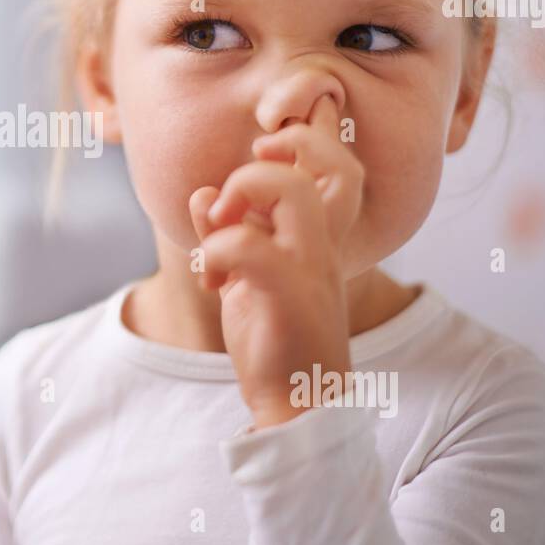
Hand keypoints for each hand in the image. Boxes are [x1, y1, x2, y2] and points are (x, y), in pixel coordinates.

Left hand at [188, 95, 364, 428]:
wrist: (297, 407)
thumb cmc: (276, 338)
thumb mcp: (244, 277)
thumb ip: (226, 231)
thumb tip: (202, 194)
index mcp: (320, 237)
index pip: (341, 165)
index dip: (310, 137)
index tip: (263, 150)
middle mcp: (325, 246)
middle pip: (333, 164)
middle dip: (272, 157)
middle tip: (231, 196)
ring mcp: (311, 268)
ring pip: (293, 191)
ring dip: (242, 192)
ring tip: (218, 225)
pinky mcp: (288, 295)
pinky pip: (249, 246)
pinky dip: (214, 250)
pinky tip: (211, 280)